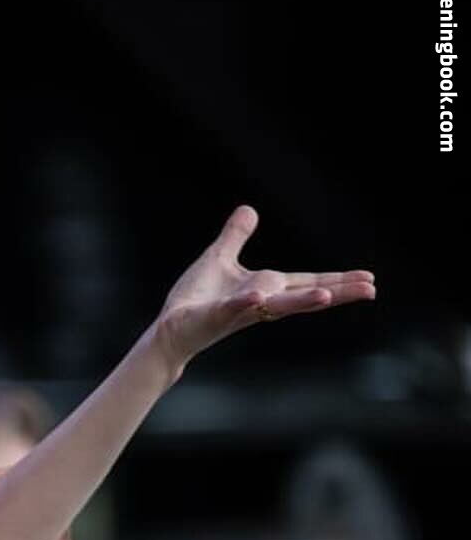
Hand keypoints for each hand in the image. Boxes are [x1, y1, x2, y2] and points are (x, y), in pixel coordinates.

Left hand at [152, 206, 374, 380]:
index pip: (307, 282)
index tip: (368, 279)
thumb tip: (249, 210)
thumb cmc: (195, 299)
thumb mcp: (218, 258)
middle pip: (304, 296)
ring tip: (327, 297)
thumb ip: (235, 237)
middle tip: (370, 290)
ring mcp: (239, 311)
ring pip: (276, 306)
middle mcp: (259, 301)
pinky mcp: (215, 317)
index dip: (337, 280)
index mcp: (265, 287)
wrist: (169, 329)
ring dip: (300, 301)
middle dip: (337, 292)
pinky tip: (260, 297)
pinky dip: (246, 303)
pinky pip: (233, 309)